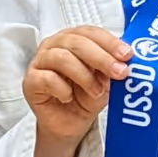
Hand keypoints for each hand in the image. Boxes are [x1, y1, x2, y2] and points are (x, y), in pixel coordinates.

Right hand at [23, 26, 131, 145]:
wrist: (69, 124)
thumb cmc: (85, 97)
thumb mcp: (105, 81)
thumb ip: (111, 69)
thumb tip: (125, 62)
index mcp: (73, 39)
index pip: (90, 32)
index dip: (109, 42)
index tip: (127, 55)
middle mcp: (54, 45)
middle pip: (76, 42)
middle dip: (101, 57)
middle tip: (119, 72)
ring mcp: (40, 62)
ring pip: (61, 57)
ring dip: (84, 76)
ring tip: (96, 92)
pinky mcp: (30, 80)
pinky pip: (47, 78)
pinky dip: (63, 89)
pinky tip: (68, 98)